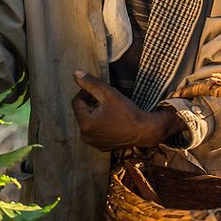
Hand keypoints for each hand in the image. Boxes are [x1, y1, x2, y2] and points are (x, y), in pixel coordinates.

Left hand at [71, 70, 185, 150]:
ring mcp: (94, 143)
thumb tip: (76, 73)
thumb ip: (91, 83)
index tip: (100, 90)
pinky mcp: (102, 146)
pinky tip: (113, 119)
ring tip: (110, 109)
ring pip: (89, 121)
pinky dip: (101, 123)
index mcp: (85, 124)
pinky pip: (96, 131)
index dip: (86, 92)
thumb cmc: (127, 112)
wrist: (144, 131)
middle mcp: (86, 137)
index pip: (77, 102)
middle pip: (82, 112)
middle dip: (91, 103)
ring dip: (95, 112)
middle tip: (106, 99)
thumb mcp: (108, 93)